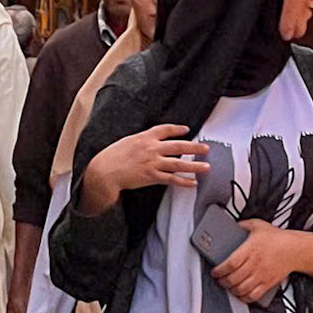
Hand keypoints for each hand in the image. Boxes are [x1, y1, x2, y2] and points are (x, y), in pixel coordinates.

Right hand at [86, 125, 210, 206]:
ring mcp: (153, 163)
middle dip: (194, 147)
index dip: (178, 129)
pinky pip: (172, 179)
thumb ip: (141, 141)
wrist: (106, 170)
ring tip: (206, 166)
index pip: (166, 129)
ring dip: (194, 166)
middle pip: (178, 146)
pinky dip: (183, 181)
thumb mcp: (128, 141)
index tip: (186, 129)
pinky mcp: (152, 177)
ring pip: (179, 163)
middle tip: (206, 148)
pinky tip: (192, 183)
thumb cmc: (113, 156)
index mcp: (145, 137)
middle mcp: (152, 148)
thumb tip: (151, 143)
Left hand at [211, 221, 312, 307]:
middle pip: (234, 278)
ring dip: (231, 290)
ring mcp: (261, 275)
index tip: (214, 271)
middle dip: (223, 281)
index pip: (231, 262)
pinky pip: (253, 296)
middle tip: (218, 279)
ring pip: (242, 288)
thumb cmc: (276, 237)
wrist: (294, 249)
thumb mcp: (257, 225)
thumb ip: (242, 225)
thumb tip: (230, 225)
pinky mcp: (267, 284)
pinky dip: (244, 298)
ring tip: (226, 286)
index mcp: (251, 248)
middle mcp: (255, 263)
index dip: (220, 269)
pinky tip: (239, 294)